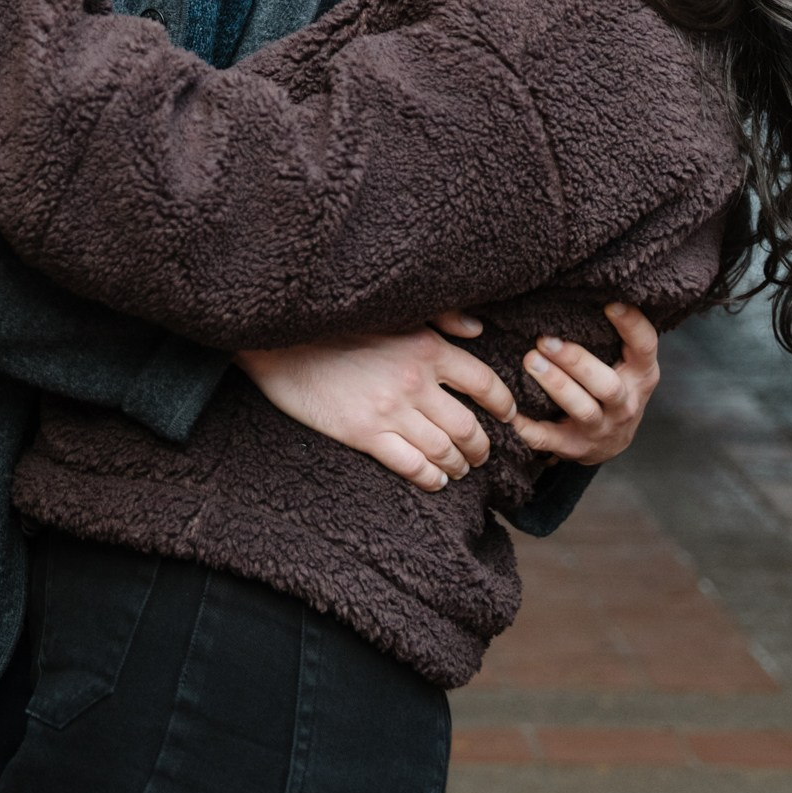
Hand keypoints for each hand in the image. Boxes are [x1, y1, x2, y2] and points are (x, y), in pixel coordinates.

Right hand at [236, 328, 516, 494]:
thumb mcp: (396, 312)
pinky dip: (430, 478)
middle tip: (482, 453)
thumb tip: (478, 329)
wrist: (282, 341)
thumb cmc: (339, 324)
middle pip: (470, 427)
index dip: (504, 405)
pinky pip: (412, 467)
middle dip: (482, 446)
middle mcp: (416, 381)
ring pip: (444, 451)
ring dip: (459, 465)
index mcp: (428, 348)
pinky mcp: (364, 434)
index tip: (508, 416)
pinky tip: (434, 480)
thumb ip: (442, 318)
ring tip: (459, 468)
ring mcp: (391, 411)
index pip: (485, 383)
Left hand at [512, 304, 660, 464]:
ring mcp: (602, 429)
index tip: (610, 303)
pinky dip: (530, 429)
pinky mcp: (576, 448)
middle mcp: (626, 404)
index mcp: (641, 375)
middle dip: (575, 361)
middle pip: (606, 385)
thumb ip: (613, 334)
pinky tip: (511, 413)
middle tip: (544, 339)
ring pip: (582, 410)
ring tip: (530, 361)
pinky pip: (550, 441)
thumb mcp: (625, 361)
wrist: (613, 440)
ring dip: (556, 385)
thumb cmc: (614, 385)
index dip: (632, 326)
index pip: (645, 347)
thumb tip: (584, 286)